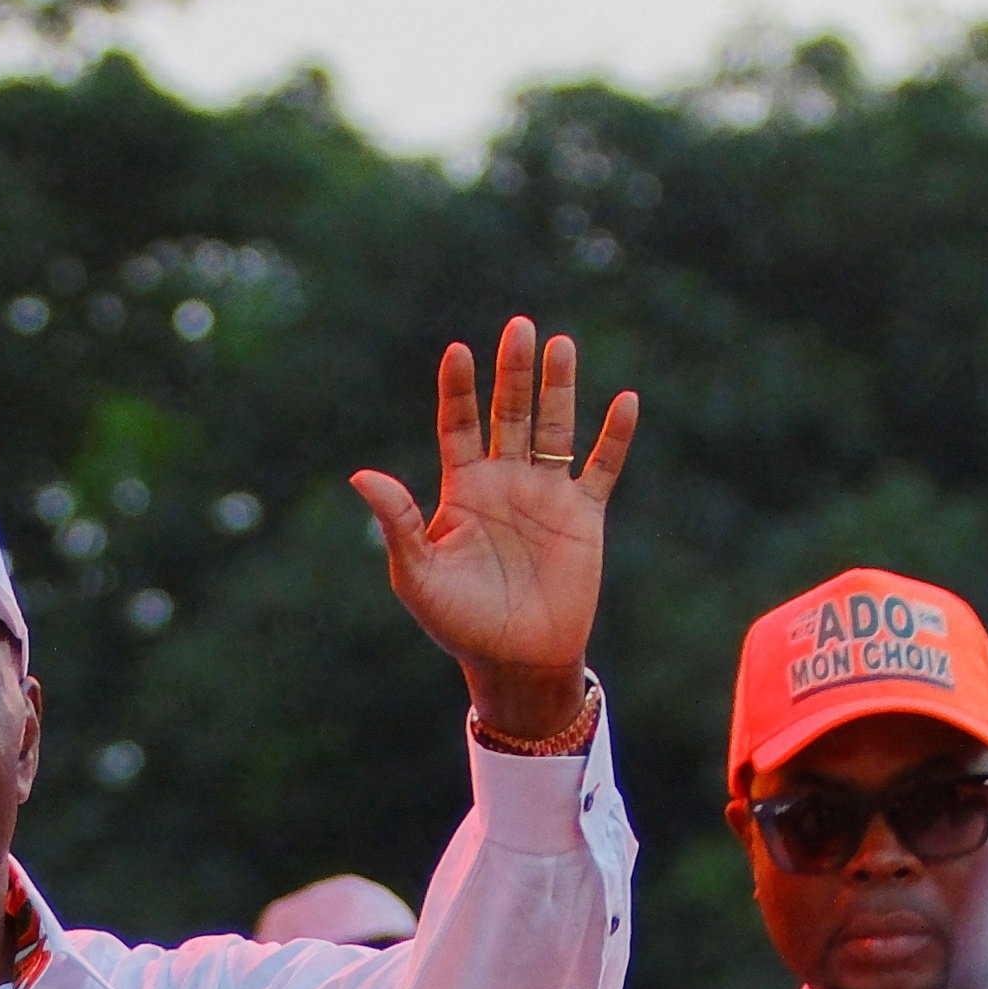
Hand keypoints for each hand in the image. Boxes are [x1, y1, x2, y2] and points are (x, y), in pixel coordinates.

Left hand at [347, 317, 634, 751]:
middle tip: (519, 326)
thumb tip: (362, 475)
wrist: (515, 662)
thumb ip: (399, 522)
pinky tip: (625, 401)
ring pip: (554, 428)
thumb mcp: (417, 574)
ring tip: (561, 343)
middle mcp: (505, 482)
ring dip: (558, 388)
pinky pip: (602, 468)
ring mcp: (546, 496)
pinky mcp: (583, 518)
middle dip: (514, 371)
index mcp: (463, 489)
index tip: (458, 351)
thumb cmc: (458, 623)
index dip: (459, 389)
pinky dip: (614, 438)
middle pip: (509, 413)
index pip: (459, 425)